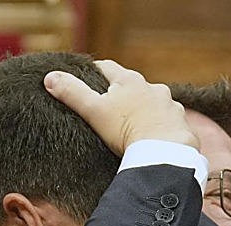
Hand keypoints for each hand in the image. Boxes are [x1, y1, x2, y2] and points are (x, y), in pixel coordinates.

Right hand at [44, 59, 197, 154]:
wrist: (164, 153)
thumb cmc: (126, 130)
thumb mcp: (93, 111)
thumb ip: (72, 94)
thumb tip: (50, 77)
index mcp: (130, 81)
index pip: (107, 68)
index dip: (93, 71)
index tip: (85, 76)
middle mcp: (153, 88)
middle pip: (132, 85)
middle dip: (121, 94)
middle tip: (108, 107)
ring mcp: (170, 105)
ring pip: (153, 103)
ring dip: (144, 110)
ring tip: (133, 126)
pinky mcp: (181, 124)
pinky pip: (168, 122)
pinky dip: (159, 127)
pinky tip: (153, 138)